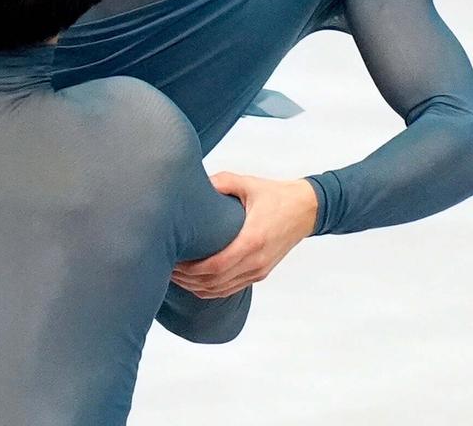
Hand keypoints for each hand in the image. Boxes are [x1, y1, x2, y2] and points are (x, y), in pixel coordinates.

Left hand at [171, 173, 318, 298]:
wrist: (306, 210)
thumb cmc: (274, 195)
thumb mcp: (247, 183)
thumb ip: (220, 182)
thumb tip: (193, 183)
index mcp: (252, 239)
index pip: (216, 265)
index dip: (191, 269)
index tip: (172, 261)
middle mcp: (256, 261)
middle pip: (215, 282)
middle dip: (188, 279)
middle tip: (166, 268)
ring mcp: (259, 270)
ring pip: (222, 289)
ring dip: (197, 286)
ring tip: (175, 275)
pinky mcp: (261, 273)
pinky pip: (231, 288)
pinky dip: (211, 289)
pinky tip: (195, 280)